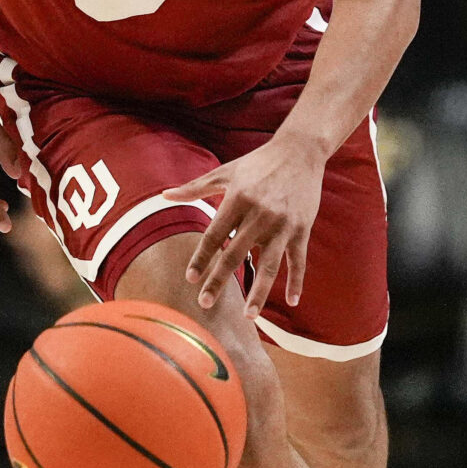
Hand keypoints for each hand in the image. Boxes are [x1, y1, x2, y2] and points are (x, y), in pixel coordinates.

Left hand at [165, 128, 325, 314]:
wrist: (300, 151)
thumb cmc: (258, 162)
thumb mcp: (225, 172)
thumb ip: (194, 186)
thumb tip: (164, 195)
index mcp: (238, 199)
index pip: (214, 235)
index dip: (201, 258)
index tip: (190, 279)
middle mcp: (260, 214)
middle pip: (235, 254)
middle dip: (219, 281)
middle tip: (204, 303)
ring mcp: (283, 224)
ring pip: (269, 265)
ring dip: (259, 293)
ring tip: (249, 316)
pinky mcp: (302, 228)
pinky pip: (298, 260)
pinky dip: (296, 282)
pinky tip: (291, 302)